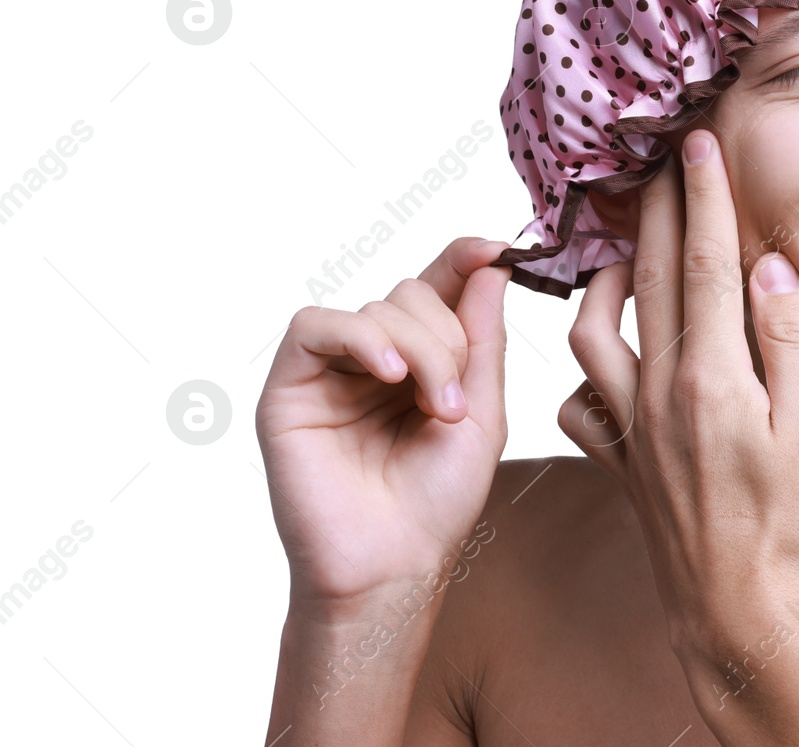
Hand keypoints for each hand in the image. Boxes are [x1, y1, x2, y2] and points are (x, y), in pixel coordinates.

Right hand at [256, 237, 512, 614]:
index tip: (496, 247)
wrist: (393, 564)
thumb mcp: (480, 411)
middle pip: (412, 294)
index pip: (437, 288)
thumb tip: (490, 263)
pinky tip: (388, 375)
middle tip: (453, 402)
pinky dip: (360, 337)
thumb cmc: (436, 501)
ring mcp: (329, 370)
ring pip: (376, 308)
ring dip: (418, 349)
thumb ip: (482, 337)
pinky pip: (317, 326)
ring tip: (432, 408)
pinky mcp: (288, 387)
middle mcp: (373, 358)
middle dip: (447, 338)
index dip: (463, 260)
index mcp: (419, 360)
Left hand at [558, 130, 798, 654]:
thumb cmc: (792, 523)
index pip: (708, 263)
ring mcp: (631, 426)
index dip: (704, 197)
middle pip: (652, 277)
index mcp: (713, 376)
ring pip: (592, 330)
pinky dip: (585, 367)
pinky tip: (606, 355)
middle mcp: (659, 391)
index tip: (699, 144)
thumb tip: (767, 267)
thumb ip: (788, 339)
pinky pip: (580, 399)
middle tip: (660, 161)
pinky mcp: (618, 458)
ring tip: (628, 249)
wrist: (739, 610)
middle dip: (657, 210)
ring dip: (607, 279)